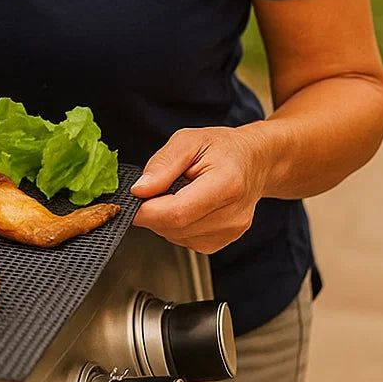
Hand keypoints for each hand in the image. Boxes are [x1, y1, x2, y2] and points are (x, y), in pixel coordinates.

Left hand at [130, 125, 268, 253]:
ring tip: (173, 192)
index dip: (146, 210)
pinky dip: (176, 226)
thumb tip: (139, 190)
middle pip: (175, 227)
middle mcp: (232, 215)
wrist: (253, 162)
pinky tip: (184, 205)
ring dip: (163, 219)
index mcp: (226, 184)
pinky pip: (187, 241)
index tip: (129, 200)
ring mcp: (231, 231)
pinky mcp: (225, 241)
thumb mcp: (188, 141)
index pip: (178, 212)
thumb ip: (162, 164)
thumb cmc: (222, 148)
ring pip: (178, 237)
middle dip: (152, 212)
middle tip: (150, 190)